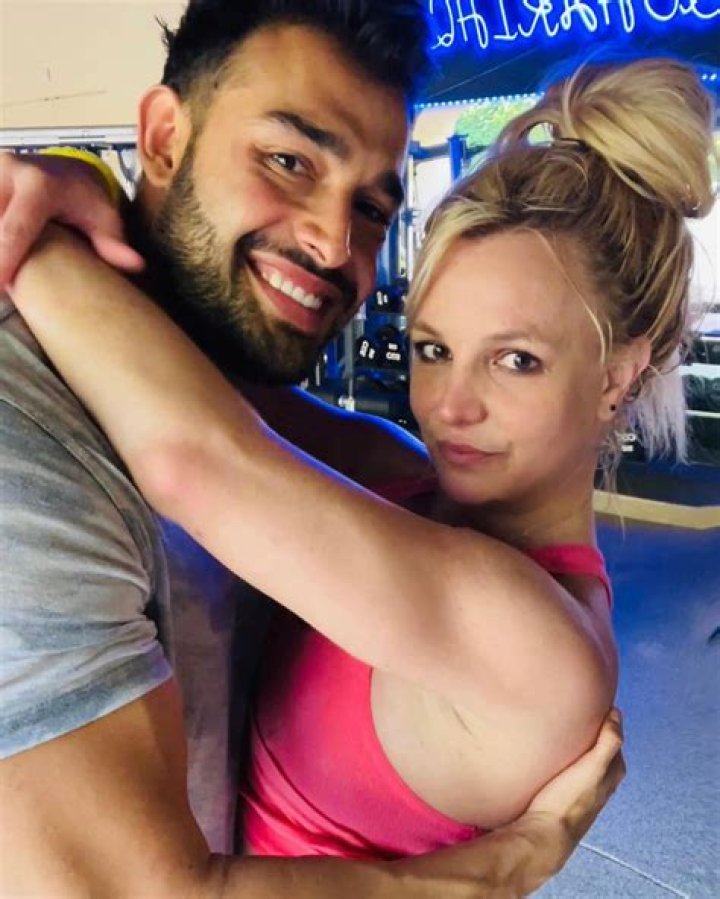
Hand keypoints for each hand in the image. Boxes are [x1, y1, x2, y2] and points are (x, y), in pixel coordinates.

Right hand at [0, 151, 143, 286]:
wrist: (65, 169)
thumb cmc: (85, 200)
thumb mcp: (104, 217)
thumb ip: (113, 241)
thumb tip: (135, 265)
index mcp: (39, 184)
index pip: (16, 228)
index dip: (4, 259)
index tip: (0, 287)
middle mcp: (7, 171)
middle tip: (3, 290)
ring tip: (2, 281)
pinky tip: (1, 264)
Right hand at [516, 708, 625, 879]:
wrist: (545, 835)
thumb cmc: (568, 799)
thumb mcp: (594, 766)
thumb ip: (608, 742)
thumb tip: (616, 714)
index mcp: (611, 776)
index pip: (616, 744)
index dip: (610, 725)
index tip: (598, 707)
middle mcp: (601, 787)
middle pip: (604, 756)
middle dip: (596, 737)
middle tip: (581, 717)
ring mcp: (583, 795)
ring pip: (588, 767)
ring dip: (581, 752)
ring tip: (566, 735)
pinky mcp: (566, 800)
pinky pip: (573, 776)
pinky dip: (570, 764)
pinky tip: (556, 762)